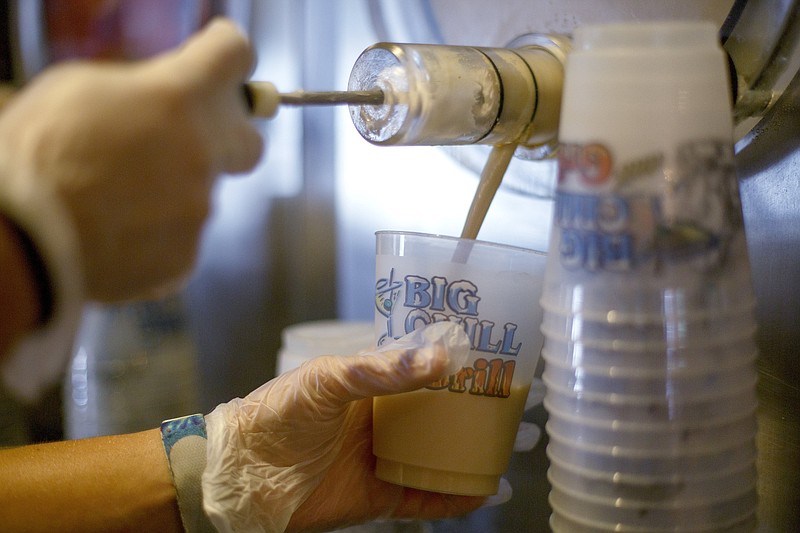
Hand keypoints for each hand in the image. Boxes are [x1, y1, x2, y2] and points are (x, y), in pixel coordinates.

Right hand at [0, 18, 262, 301]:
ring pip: (200, 196)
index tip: (219, 58)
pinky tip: (115, 231)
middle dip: (226, 140)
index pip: (234, 55)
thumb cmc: (36, 152)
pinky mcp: (186, 256)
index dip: (226, 54)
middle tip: (187, 141)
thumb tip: (163, 94)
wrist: (22, 238)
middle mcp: (204, 153)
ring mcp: (199, 209)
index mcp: (181, 98)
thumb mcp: (78, 88)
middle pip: (249, 143)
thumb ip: (140, 87)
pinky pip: (180, 239)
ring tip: (114, 199)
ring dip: (170, 193)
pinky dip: (155, 235)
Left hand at [202, 323, 484, 532]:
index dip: (458, 367)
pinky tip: (482, 492)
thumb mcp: (326, 380)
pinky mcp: (379, 495)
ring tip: (509, 448)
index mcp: (370, 384)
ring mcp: (383, 458)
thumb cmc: (276, 415)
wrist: (242, 475)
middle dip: (476, 412)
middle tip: (515, 407)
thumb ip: (379, 370)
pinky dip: (454, 497)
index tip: (494, 361)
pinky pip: (425, 497)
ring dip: (472, 454)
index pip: (424, 371)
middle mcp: (382, 420)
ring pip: (439, 455)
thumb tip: (437, 360)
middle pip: (440, 415)